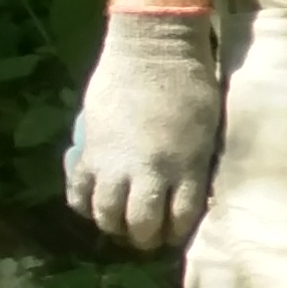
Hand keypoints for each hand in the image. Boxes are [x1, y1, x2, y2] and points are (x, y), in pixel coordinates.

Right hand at [64, 6, 224, 249]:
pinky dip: (83, 204)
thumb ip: (196, 163)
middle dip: (144, 238)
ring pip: (108, 215)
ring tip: (118, 224)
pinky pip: (78, 193)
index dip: (176, 232)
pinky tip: (91, 204)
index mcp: (187, 167)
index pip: (181, 219)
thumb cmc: (191, 82)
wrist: (153, 49)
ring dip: (113, 225)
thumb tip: (191, 191)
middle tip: (144, 236)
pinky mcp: (89, 151)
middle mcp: (151, 173)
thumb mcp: (208, 128)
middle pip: (142, 225)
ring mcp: (116, 164)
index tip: (173, 233)